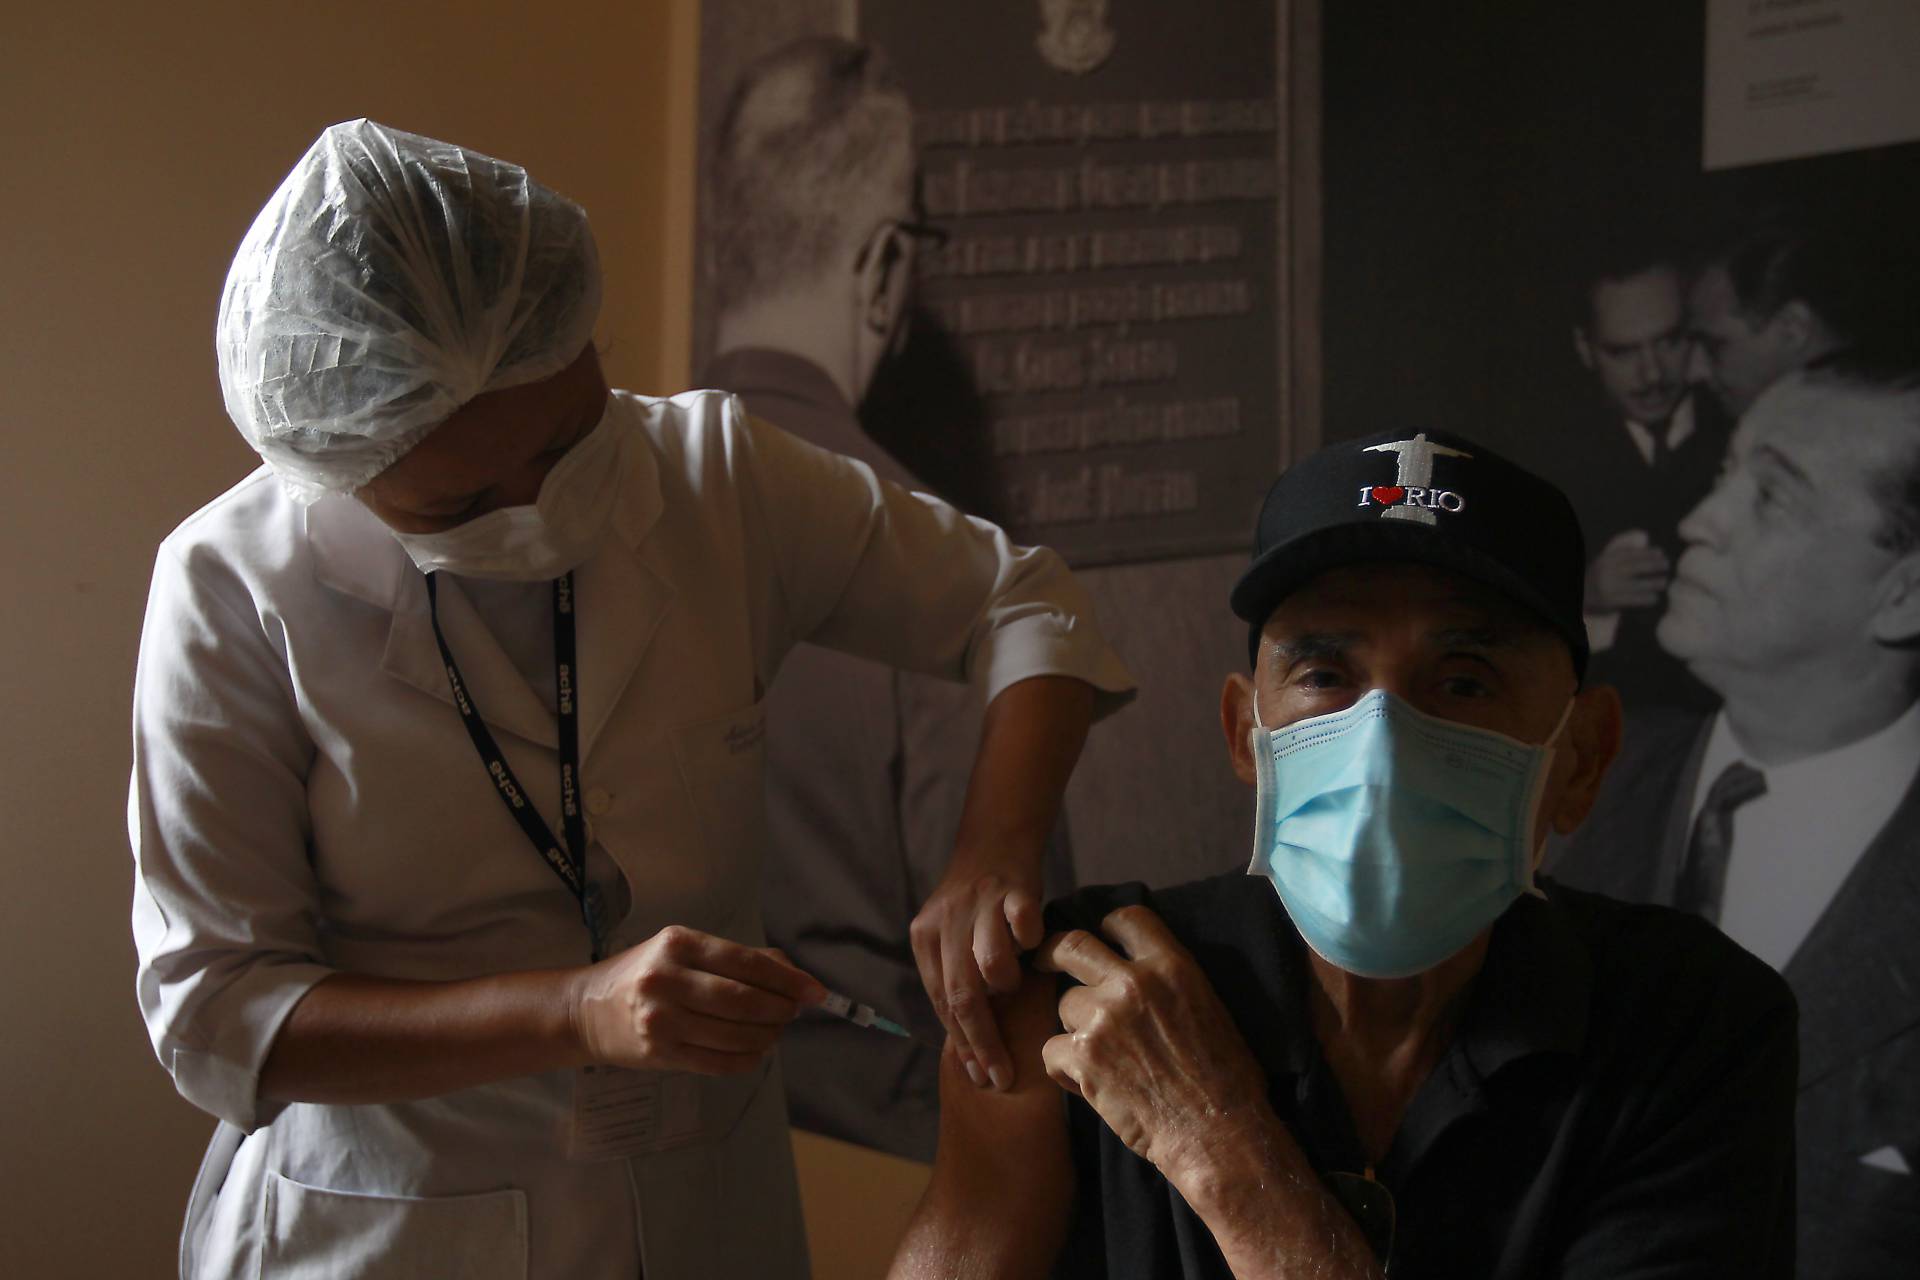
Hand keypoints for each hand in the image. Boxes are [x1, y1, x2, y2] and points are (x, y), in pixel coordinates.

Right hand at [567, 925, 825, 1074]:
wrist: (586, 1011)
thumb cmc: (645, 974)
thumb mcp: (684, 951)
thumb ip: (737, 958)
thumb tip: (793, 974)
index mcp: (677, 943)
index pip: (746, 962)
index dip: (787, 979)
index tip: (815, 992)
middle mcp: (666, 979)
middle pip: (743, 1001)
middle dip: (780, 1009)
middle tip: (794, 1012)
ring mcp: (660, 1020)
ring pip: (735, 1034)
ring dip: (768, 1035)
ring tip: (776, 1030)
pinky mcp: (659, 1054)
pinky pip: (718, 1062)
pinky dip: (747, 1059)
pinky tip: (756, 1051)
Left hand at [910, 850, 1044, 1090]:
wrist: (993, 841)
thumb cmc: (975, 906)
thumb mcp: (950, 938)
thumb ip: (953, 980)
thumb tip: (966, 1046)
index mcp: (924, 938)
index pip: (941, 1004)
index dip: (961, 1044)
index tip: (979, 1077)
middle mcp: (945, 921)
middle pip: (962, 996)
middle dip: (983, 1043)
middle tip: (1002, 1076)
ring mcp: (979, 904)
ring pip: (991, 967)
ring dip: (1006, 984)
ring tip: (1014, 981)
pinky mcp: (1013, 889)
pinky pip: (1025, 927)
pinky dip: (1031, 939)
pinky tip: (1033, 943)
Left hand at [1036, 906, 1274, 1187]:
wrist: (1217, 1132)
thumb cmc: (1227, 1079)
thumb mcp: (1209, 1009)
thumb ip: (1170, 984)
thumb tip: (1144, 974)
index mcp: (1171, 967)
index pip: (1127, 919)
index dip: (1108, 927)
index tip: (1100, 938)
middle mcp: (1133, 983)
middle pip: (1073, 945)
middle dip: (1053, 951)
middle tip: (1044, 961)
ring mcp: (1103, 1018)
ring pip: (1064, 1004)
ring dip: (1075, 1027)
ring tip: (1099, 1056)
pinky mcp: (1083, 1057)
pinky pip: (1052, 1050)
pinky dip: (1064, 1069)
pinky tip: (1085, 1085)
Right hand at [1584, 530, 1669, 612]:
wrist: (1581, 595)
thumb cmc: (1599, 577)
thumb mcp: (1606, 561)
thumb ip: (1623, 553)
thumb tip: (1646, 542)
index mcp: (1606, 560)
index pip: (1629, 554)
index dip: (1647, 553)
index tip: (1660, 553)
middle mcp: (1606, 572)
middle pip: (1634, 567)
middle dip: (1653, 565)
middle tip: (1667, 565)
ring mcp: (1607, 587)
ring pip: (1635, 584)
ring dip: (1652, 583)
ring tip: (1664, 582)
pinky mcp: (1608, 601)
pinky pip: (1630, 600)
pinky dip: (1644, 599)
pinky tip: (1654, 598)